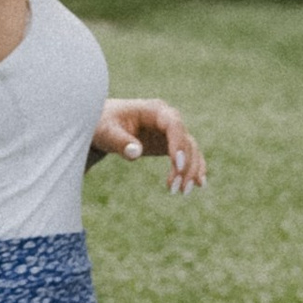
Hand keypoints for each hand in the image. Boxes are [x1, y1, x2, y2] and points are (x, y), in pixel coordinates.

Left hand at [89, 96, 207, 194]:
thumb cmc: (103, 124)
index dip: (178, 144)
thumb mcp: (106, 132)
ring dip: (190, 171)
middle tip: (176, 188)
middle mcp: (168, 119)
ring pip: (191, 150)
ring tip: (183, 192)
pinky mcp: (171, 144)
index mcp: (154, 110)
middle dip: (185, 165)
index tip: (177, 165)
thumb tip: (135, 153)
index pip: (174, 124)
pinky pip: (188, 156)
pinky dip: (194, 169)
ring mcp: (171, 132)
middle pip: (186, 140)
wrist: (104, 124)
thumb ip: (120, 141)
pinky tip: (198, 185)